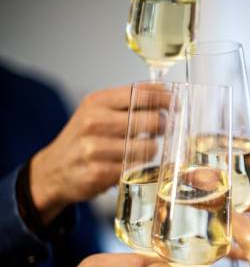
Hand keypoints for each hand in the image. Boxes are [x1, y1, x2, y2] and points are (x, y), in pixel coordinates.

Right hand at [30, 86, 161, 223]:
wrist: (54, 170)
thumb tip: (166, 95)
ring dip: (152, 151)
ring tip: (143, 150)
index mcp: (97, 102)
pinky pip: (136, 169)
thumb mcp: (99, 112)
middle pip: (150, 120)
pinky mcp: (99, 173)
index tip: (177, 104)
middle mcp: (94, 122)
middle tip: (162, 131)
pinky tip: (132, 166)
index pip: (141, 93)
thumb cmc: (84, 138)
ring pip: (148, 148)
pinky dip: (140, 168)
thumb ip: (128, 103)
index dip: (165, 98)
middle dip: (162, 126)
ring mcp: (95, 148)